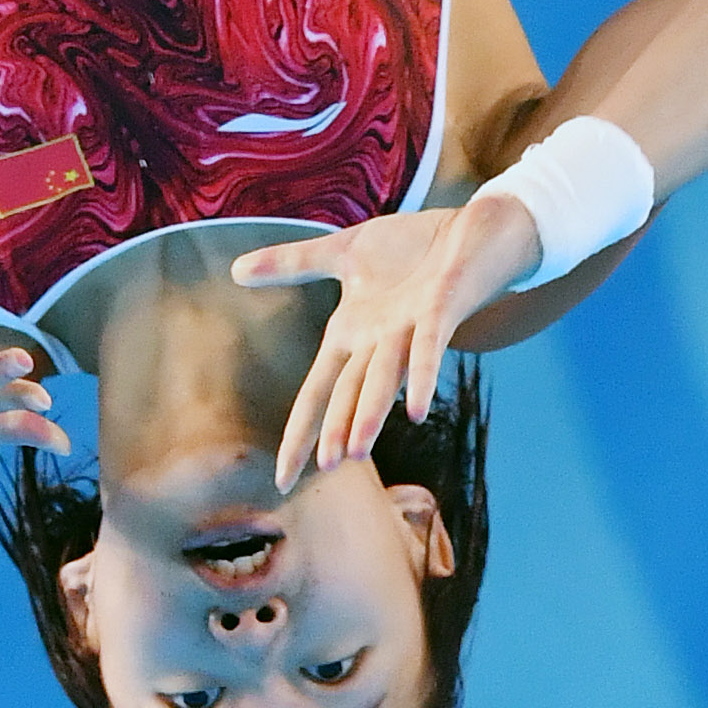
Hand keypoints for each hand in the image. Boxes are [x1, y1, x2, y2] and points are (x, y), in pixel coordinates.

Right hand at [233, 197, 539, 494]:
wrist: (471, 228)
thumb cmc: (411, 248)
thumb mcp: (342, 253)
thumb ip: (291, 263)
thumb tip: (235, 270)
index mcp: (353, 332)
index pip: (318, 390)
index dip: (300, 431)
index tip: (284, 479)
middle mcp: (380, 340)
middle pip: (349, 391)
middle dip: (334, 429)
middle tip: (320, 472)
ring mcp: (410, 327)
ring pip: (384, 378)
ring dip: (371, 414)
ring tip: (355, 452)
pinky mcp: (440, 308)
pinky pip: (428, 347)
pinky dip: (421, 376)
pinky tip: (416, 410)